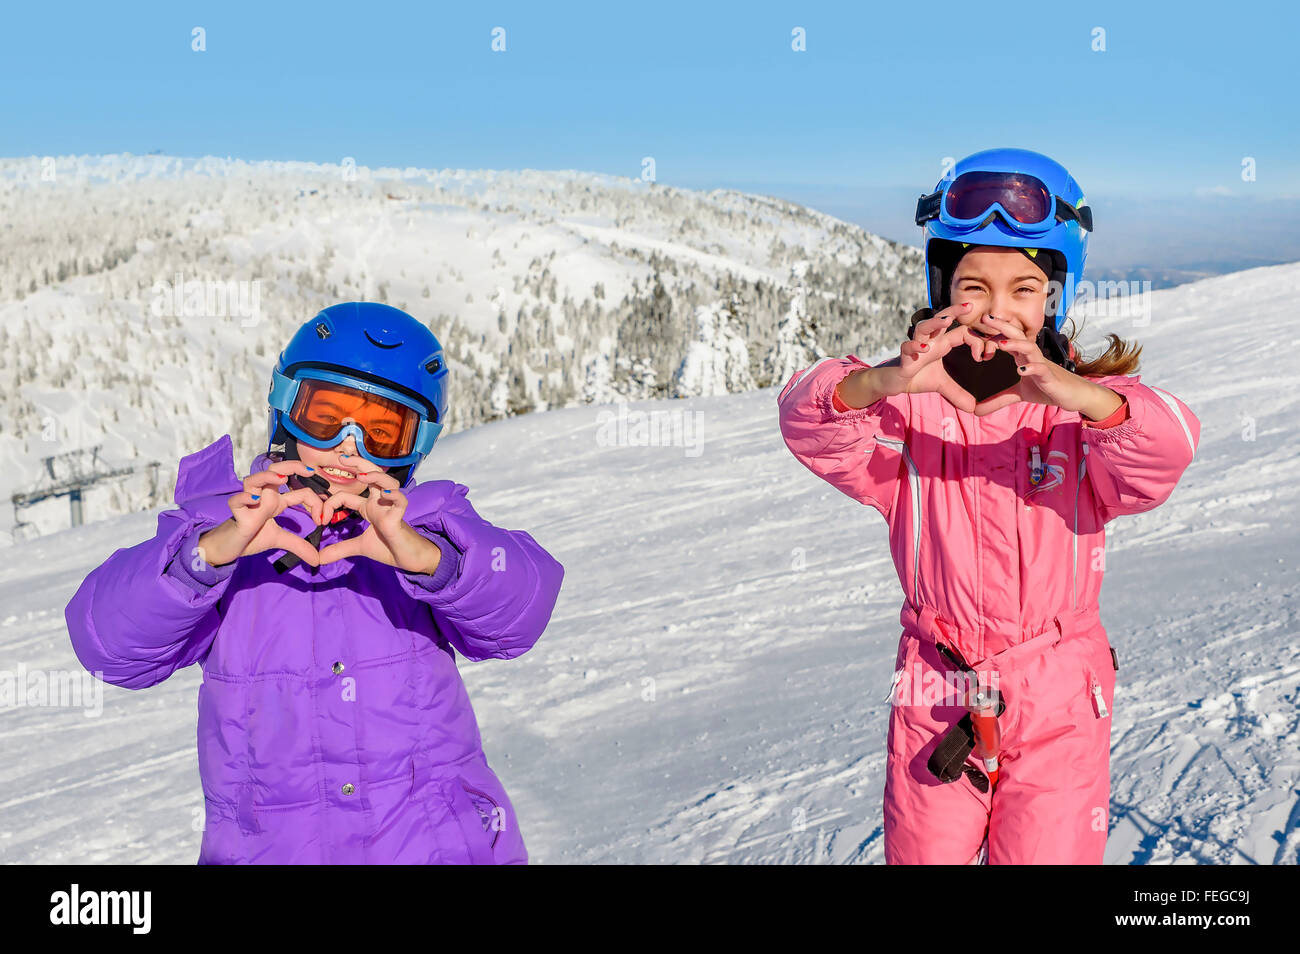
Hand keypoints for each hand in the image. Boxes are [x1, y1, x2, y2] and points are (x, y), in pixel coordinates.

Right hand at [198, 461, 324, 567]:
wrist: (228, 548)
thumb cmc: (251, 537)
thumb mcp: (279, 540)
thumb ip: (299, 545)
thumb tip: (317, 559)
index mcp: (276, 501)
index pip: (299, 492)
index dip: (314, 502)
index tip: (322, 520)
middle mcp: (263, 497)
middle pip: (275, 472)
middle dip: (292, 466)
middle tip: (308, 470)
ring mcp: (249, 504)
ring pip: (253, 480)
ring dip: (267, 477)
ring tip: (281, 479)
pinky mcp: (236, 515)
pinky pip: (236, 501)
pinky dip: (245, 498)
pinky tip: (255, 501)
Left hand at [315, 470, 441, 573]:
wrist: (409, 559)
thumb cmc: (389, 548)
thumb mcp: (359, 547)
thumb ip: (339, 550)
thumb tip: (319, 559)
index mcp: (369, 507)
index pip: (346, 496)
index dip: (330, 503)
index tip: (320, 519)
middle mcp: (380, 502)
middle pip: (372, 475)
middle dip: (359, 464)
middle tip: (342, 458)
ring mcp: (391, 507)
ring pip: (388, 482)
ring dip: (376, 476)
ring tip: (362, 476)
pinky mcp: (400, 517)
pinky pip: (400, 501)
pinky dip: (394, 495)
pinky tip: (385, 494)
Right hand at [874, 301, 991, 413]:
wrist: (894, 382)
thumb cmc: (916, 377)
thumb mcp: (941, 385)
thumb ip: (957, 393)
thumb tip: (973, 407)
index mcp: (941, 344)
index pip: (961, 332)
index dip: (975, 341)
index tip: (984, 356)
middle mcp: (930, 341)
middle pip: (941, 319)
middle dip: (954, 311)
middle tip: (969, 305)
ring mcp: (916, 346)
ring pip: (923, 327)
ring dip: (934, 323)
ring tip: (946, 320)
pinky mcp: (904, 357)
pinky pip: (907, 347)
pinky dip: (914, 346)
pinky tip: (923, 348)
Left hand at [968, 314, 1086, 415]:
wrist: (1073, 395)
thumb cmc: (1047, 388)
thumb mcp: (1019, 395)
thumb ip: (998, 399)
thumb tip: (976, 411)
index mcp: (1024, 356)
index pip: (1008, 338)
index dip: (995, 331)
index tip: (978, 324)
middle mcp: (1032, 356)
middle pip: (1018, 335)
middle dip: (1002, 326)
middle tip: (986, 318)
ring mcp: (1043, 365)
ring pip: (1030, 348)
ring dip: (1016, 344)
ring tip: (1001, 344)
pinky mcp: (1051, 377)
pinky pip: (1042, 369)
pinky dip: (1032, 368)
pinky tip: (1021, 370)